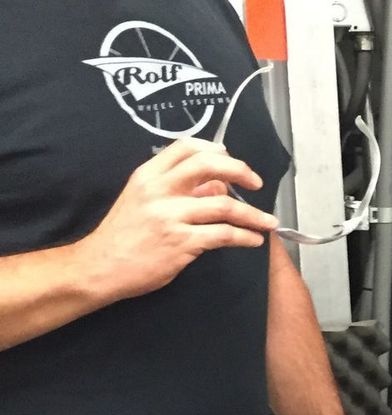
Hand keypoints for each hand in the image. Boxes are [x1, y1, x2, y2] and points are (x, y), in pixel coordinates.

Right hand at [71, 138, 278, 301]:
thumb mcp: (142, 200)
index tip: (232, 159)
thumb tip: (217, 185)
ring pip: (225, 204)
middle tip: (256, 183)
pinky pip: (224, 234)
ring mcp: (170, 216)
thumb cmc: (124, 235)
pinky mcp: (181, 242)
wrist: (99, 267)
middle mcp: (159, 190)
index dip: (215, 150)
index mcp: (148, 175)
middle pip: (209, 165)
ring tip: (268, 222)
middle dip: (241, 170)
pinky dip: (245, 236)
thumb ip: (177, 189)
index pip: (186, 147)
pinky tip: (254, 240)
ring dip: (253, 214)